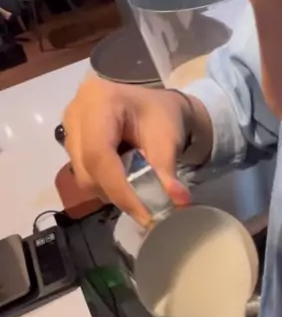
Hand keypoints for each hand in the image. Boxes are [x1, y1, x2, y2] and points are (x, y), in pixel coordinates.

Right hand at [63, 75, 211, 225]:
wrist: (154, 105)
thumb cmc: (161, 113)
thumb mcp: (168, 137)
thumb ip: (166, 170)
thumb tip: (177, 202)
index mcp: (98, 101)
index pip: (99, 155)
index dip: (120, 190)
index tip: (146, 215)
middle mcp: (74, 114)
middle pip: (88, 171)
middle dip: (119, 194)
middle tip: (148, 206)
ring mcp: (68, 130)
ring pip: (84, 178)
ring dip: (112, 191)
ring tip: (138, 184)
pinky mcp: (71, 145)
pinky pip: (85, 176)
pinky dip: (107, 185)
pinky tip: (125, 176)